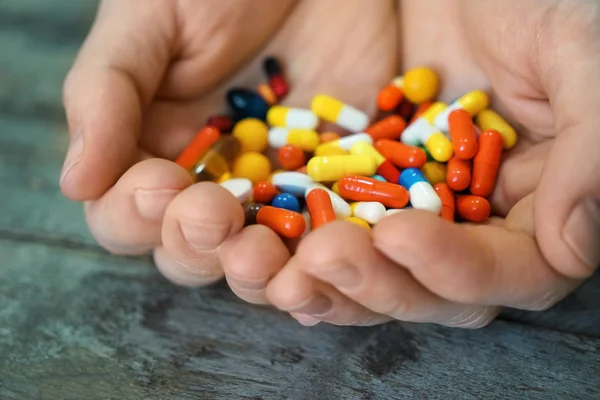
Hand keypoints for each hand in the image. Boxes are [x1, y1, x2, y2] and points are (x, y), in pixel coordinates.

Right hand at [60, 0, 395, 299]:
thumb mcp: (149, 22)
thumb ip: (106, 95)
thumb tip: (75, 182)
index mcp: (156, 150)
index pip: (128, 214)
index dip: (136, 215)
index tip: (160, 184)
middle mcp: (213, 181)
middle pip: (192, 249)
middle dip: (198, 245)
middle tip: (215, 215)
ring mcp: (278, 186)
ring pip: (261, 256)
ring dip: (260, 268)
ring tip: (263, 253)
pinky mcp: (337, 177)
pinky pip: (332, 231)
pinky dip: (327, 250)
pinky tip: (324, 255)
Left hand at [265, 0, 599, 326]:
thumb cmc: (541, 1)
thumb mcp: (577, 58)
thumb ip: (588, 152)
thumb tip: (575, 248)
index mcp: (544, 205)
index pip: (514, 271)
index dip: (457, 269)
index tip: (398, 235)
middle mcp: (482, 222)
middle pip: (436, 289)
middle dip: (379, 282)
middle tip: (323, 254)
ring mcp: (421, 208)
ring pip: (383, 272)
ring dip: (334, 283)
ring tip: (285, 273)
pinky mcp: (372, 187)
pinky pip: (343, 231)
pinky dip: (309, 252)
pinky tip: (275, 261)